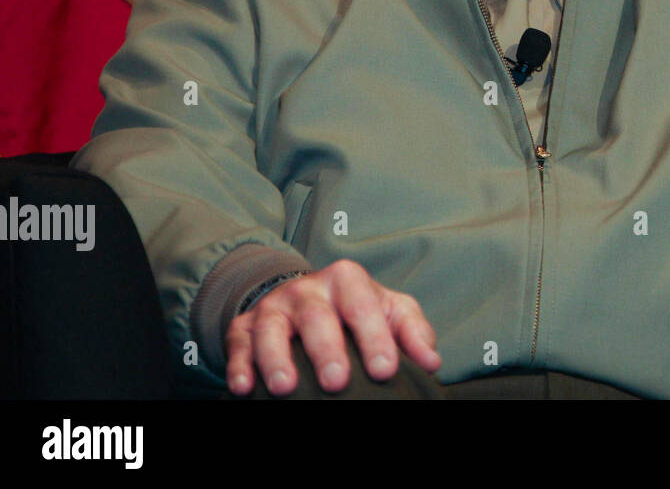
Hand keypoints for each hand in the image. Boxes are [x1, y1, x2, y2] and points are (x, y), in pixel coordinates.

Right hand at [225, 258, 441, 395]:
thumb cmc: (356, 309)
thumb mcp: (389, 310)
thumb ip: (413, 332)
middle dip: (326, 349)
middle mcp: (308, 289)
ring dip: (276, 358)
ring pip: (271, 328)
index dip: (375, 338)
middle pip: (316, 316)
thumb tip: (430, 362)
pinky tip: (245, 388)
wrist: (305, 297)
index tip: (385, 370)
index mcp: (348, 280)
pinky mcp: (245, 325)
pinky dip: (239, 365)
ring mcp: (274, 306)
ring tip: (286, 388)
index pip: (363, 307)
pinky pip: (238, 343)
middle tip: (336, 382)